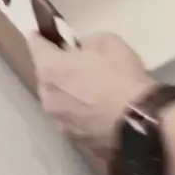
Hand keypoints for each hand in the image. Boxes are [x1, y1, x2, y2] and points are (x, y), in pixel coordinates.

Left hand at [29, 32, 154, 156]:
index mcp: (50, 69)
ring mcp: (60, 122)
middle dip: (55, 69)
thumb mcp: (107, 41)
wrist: (139, 121)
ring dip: (66, 94)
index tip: (37, 33)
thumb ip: (87, 42)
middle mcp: (48, 97)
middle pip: (46, 78)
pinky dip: (80, 114)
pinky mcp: (75, 140)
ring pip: (58, 102)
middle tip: (71, 64)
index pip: (35, 47)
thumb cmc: (121, 75)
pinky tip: (96, 112)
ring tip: (85, 91)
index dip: (38, 38)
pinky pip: (73, 120)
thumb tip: (82, 50)